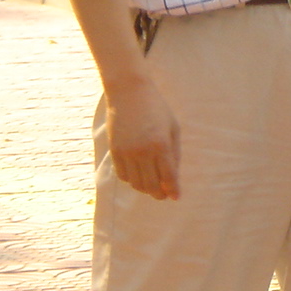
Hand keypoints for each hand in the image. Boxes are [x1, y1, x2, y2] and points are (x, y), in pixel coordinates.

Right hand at [106, 77, 180, 199]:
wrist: (129, 93)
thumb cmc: (157, 109)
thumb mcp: (173, 128)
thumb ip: (174, 153)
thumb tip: (173, 176)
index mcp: (161, 145)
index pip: (168, 176)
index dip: (173, 190)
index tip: (176, 197)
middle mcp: (142, 152)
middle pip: (151, 185)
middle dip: (159, 194)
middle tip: (164, 195)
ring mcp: (126, 152)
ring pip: (136, 183)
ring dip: (145, 188)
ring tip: (152, 186)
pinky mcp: (114, 151)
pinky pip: (122, 175)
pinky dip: (131, 180)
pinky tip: (138, 177)